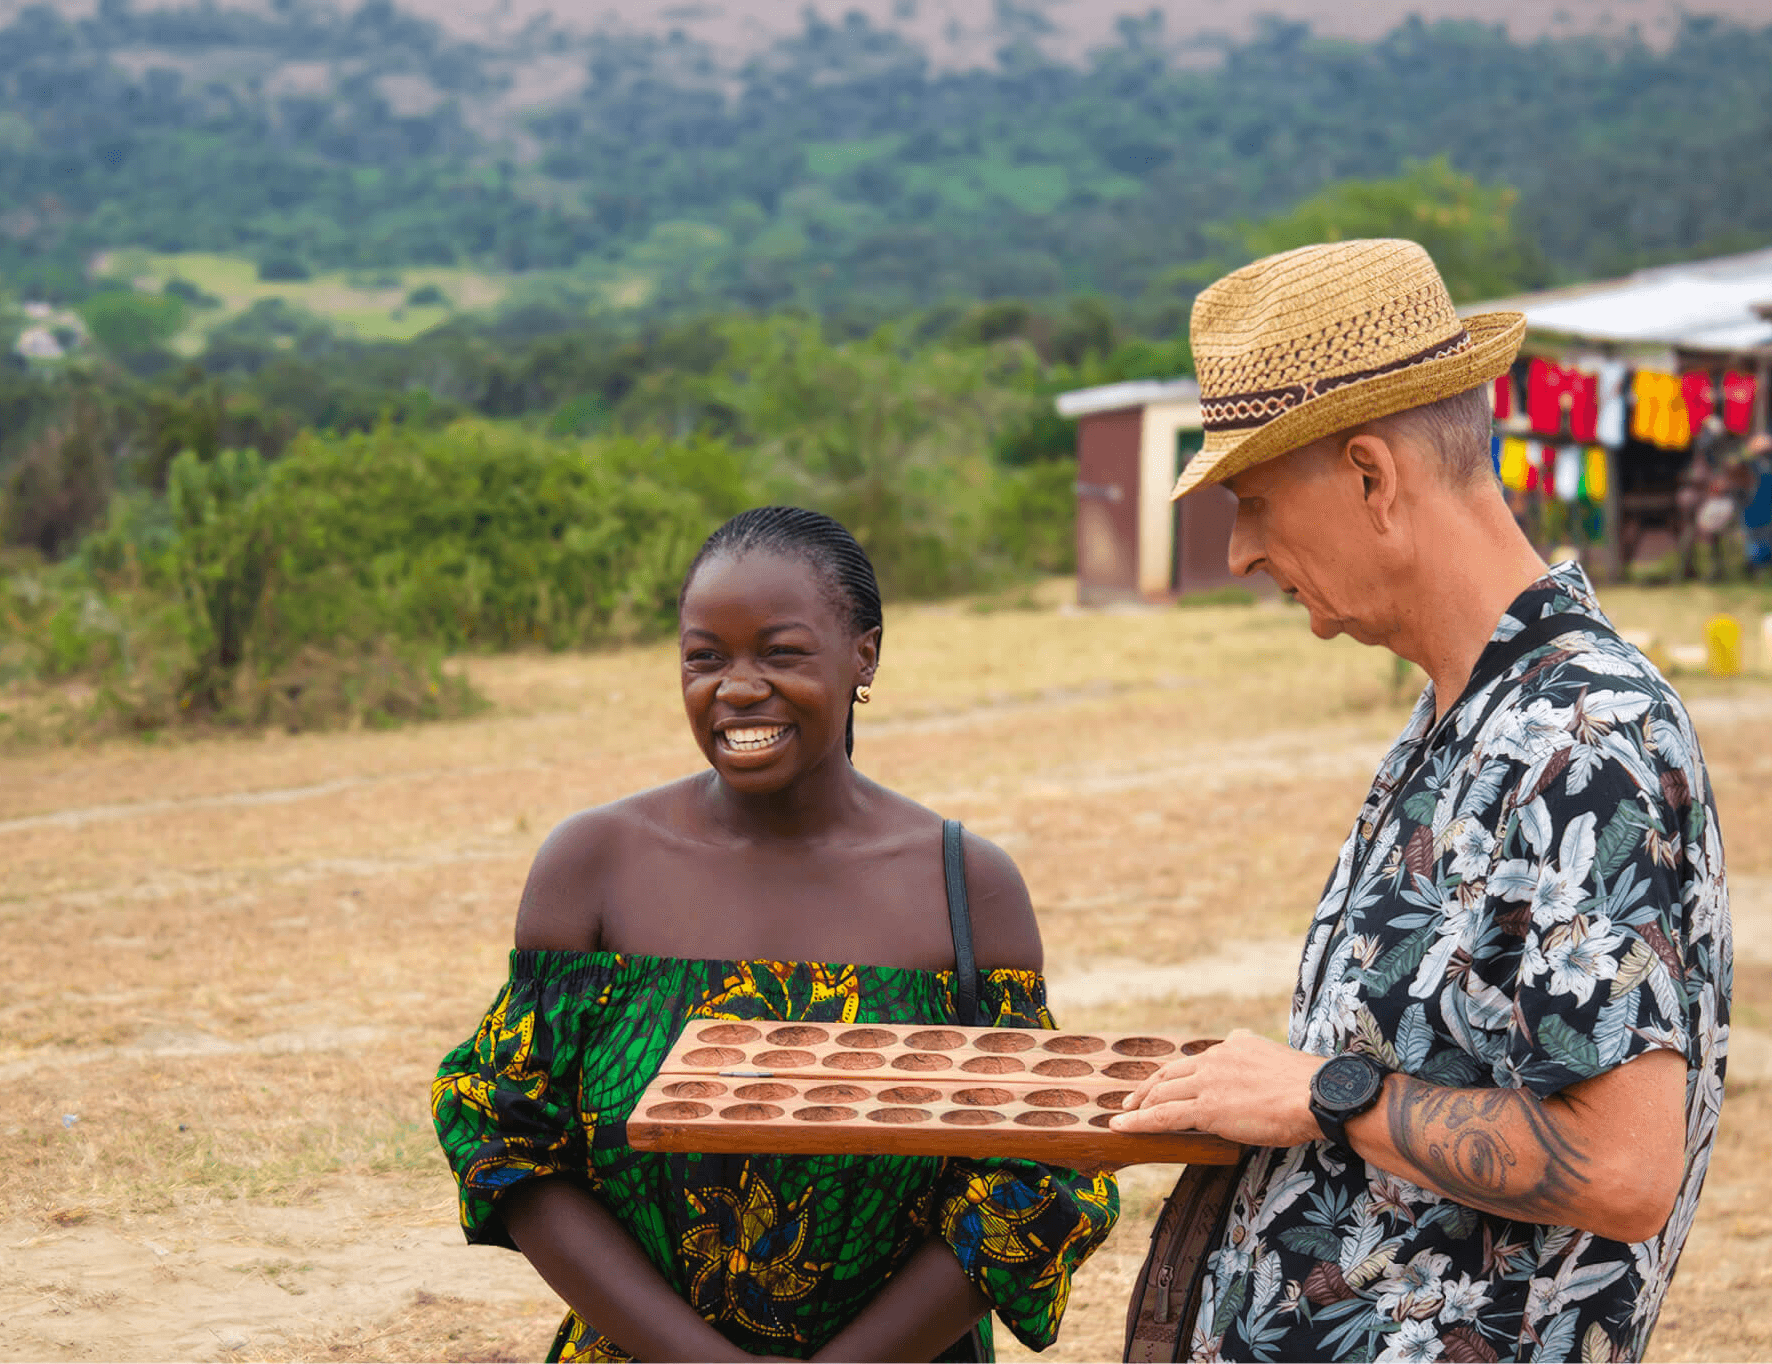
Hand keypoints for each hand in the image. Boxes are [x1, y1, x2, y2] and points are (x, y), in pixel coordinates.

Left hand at [1109, 1029, 1323, 1146]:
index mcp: (1233, 1044)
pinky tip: (1121, 1125)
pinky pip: (1163, 1116)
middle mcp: (1215, 1058)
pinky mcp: (1207, 1108)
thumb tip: (1246, 1049)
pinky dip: (1138, 1121)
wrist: (1317, 1094)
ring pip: (1162, 1094)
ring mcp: (1208, 1083)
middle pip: (1170, 1073)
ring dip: (1138, 1105)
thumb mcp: (1274, 1055)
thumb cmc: (1308, 1085)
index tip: (1162, 1083)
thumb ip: (1253, 1054)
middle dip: (1147, 1088)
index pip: (1194, 1060)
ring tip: (1123, 1115)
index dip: (1173, 1074)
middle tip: (1131, 1099)